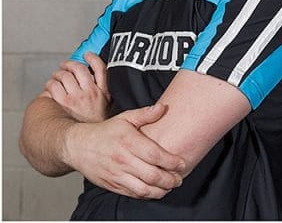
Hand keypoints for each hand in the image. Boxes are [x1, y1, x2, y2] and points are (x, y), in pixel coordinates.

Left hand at [46, 52, 110, 122]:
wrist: (89, 143)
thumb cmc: (95, 125)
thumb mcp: (108, 107)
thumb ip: (105, 92)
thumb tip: (94, 77)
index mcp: (104, 92)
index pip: (101, 68)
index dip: (92, 58)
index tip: (87, 54)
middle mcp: (91, 93)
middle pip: (79, 68)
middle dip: (69, 64)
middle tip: (65, 66)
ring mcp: (77, 98)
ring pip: (64, 75)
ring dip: (58, 74)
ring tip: (57, 77)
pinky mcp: (63, 103)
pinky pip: (54, 85)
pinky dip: (51, 84)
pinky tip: (52, 87)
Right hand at [63, 103, 186, 198]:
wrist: (78, 146)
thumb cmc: (105, 131)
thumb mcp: (125, 118)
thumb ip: (145, 114)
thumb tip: (162, 108)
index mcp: (128, 142)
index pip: (155, 155)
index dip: (172, 162)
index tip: (182, 163)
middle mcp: (123, 160)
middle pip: (152, 175)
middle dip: (170, 180)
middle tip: (179, 178)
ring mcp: (117, 174)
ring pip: (143, 189)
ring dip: (161, 190)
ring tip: (170, 186)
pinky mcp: (112, 185)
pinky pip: (133, 194)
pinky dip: (147, 195)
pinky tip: (155, 190)